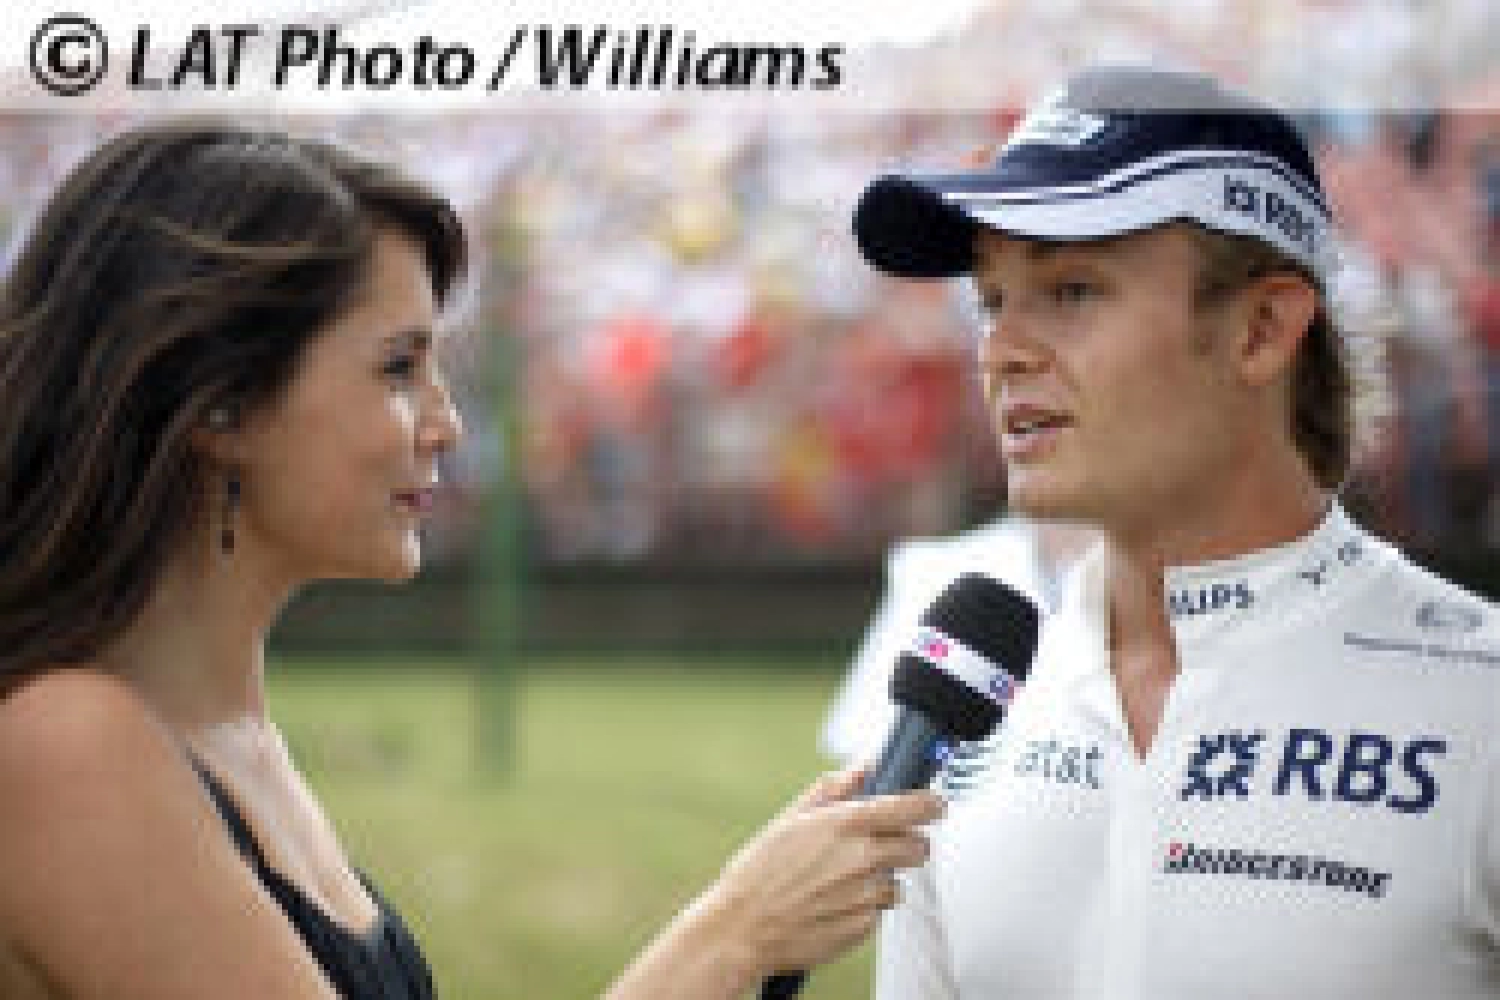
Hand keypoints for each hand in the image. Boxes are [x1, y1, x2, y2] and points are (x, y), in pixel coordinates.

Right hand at [701, 768, 944, 975]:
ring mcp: (867, 894)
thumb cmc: (758, 874)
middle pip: (919, 846)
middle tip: (885, 844)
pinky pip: (880, 910)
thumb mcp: (791, 818)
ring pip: (899, 880)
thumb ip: (834, 789)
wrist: (742, 928)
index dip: (931, 803)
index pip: (913, 807)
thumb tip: (862, 767)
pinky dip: (866, 904)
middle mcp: (863, 858)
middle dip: (908, 842)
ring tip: (844, 878)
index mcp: (846, 824)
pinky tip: (835, 901)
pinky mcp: (865, 926)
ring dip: (883, 877)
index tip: (935, 803)